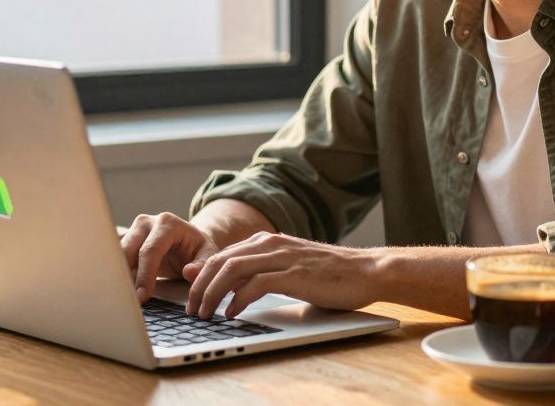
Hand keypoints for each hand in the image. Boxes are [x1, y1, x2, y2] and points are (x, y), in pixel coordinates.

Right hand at [120, 212, 220, 303]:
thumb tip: (188, 273)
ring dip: (120, 276)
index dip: (145, 275)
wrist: (189, 240)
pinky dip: (119, 275)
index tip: (142, 296)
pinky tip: (123, 290)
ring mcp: (134, 230)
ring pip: (119, 255)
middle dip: (127, 277)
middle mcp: (147, 222)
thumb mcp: (208, 255)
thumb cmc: (198, 249)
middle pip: (128, 250)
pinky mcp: (126, 239)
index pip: (150, 250)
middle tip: (130, 301)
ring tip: (125, 297)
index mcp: (168, 223)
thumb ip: (201, 265)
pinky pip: (117, 259)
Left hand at [184, 232, 377, 319]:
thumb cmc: (330, 274)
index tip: (188, 291)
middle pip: (220, 260)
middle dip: (199, 285)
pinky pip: (255, 285)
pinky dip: (238, 299)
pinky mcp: (293, 274)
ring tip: (204, 313)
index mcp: (268, 240)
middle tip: (191, 308)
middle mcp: (271, 243)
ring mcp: (282, 257)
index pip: (223, 254)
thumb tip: (230, 289)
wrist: (366, 270)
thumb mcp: (289, 268)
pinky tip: (231, 313)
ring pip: (232, 270)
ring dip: (212, 293)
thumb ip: (260, 273)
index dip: (201, 273)